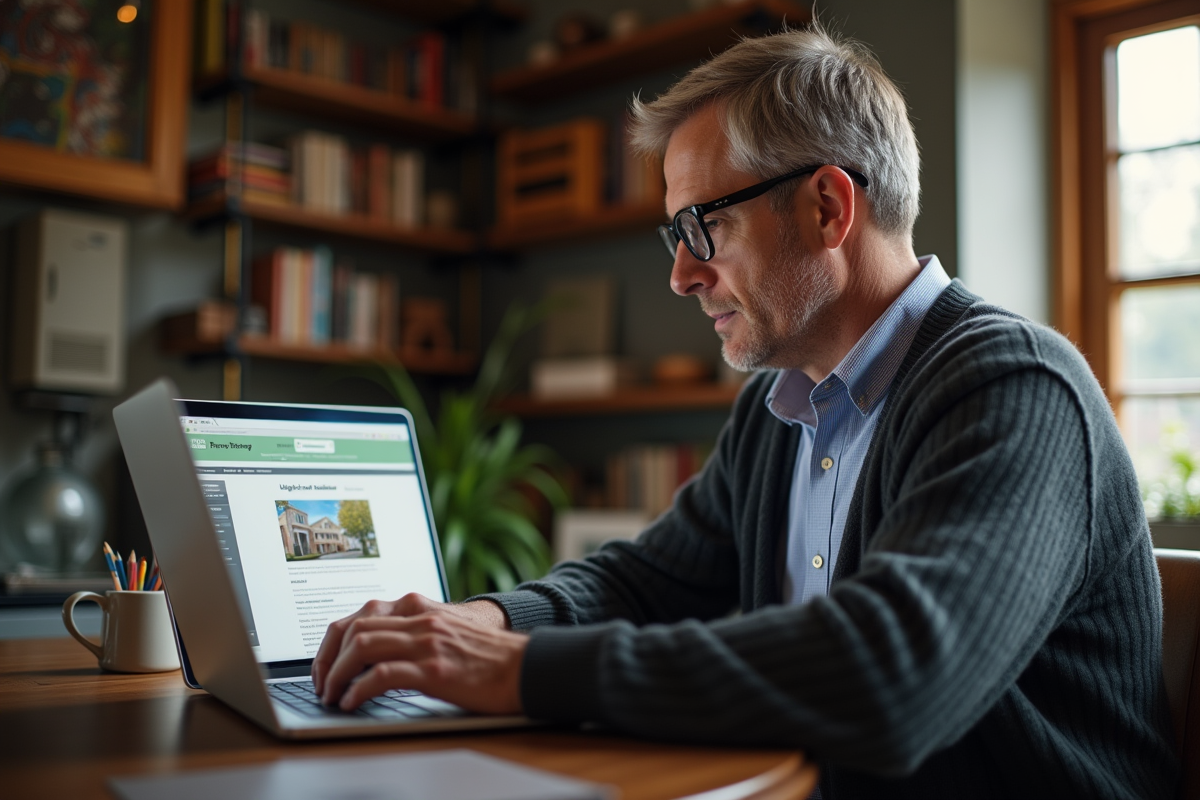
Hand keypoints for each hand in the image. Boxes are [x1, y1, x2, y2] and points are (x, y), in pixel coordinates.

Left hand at [312, 593, 525, 713]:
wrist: (524, 665)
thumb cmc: (485, 656)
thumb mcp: (443, 632)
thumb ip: (411, 634)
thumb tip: (372, 657)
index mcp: (418, 607)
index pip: (359, 615)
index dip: (332, 642)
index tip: (324, 665)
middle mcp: (419, 619)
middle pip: (353, 628)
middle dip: (326, 659)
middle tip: (321, 685)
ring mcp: (426, 642)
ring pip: (361, 647)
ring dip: (336, 674)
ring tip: (331, 695)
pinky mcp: (434, 669)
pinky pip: (382, 675)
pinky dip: (359, 689)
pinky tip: (352, 702)